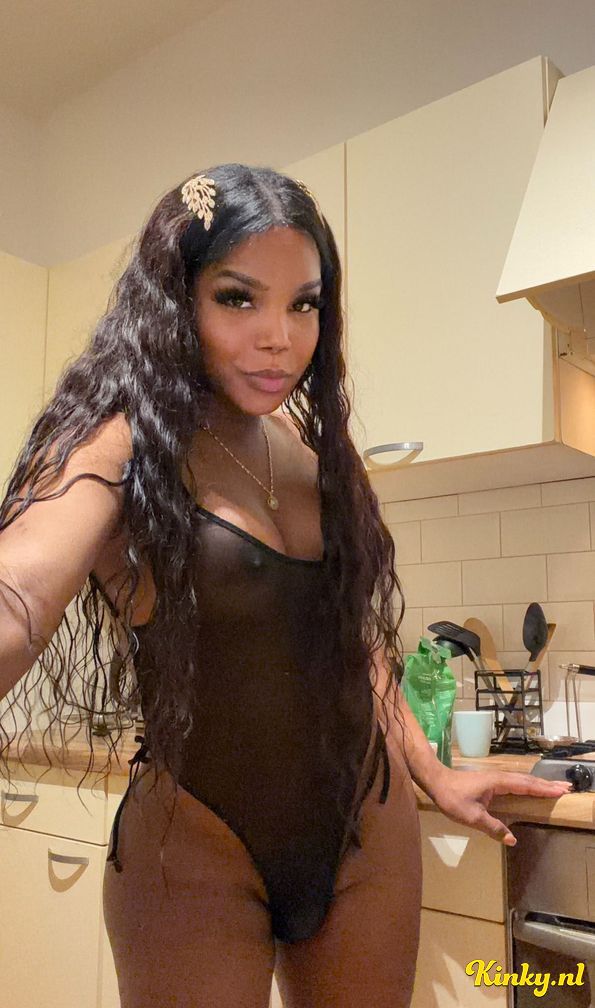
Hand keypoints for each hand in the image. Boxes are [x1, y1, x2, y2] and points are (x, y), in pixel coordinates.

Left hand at [430, 767, 572, 845]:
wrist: (436, 781)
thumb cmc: (453, 798)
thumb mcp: (472, 817)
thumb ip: (493, 828)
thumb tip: (512, 839)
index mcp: (498, 782)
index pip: (526, 785)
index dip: (543, 788)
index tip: (560, 790)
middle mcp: (500, 777)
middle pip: (527, 780)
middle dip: (546, 784)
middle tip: (566, 787)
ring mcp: (495, 778)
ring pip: (522, 780)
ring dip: (538, 783)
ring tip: (554, 787)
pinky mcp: (491, 781)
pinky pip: (514, 782)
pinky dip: (527, 784)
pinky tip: (530, 788)